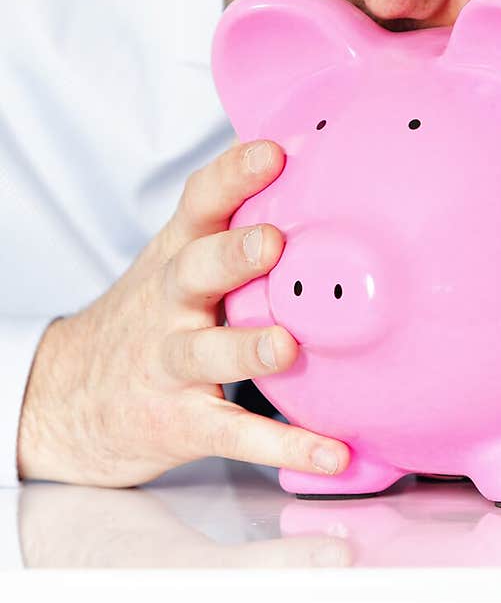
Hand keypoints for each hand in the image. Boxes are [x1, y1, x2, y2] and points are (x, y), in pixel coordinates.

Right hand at [17, 141, 349, 485]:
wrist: (66, 398)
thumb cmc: (150, 315)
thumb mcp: (176, 256)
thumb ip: (230, 216)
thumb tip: (304, 151)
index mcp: (177, 254)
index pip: (201, 203)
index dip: (233, 175)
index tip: (273, 152)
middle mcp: (170, 302)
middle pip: (196, 270)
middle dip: (233, 254)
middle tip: (273, 241)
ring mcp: (171, 363)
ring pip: (208, 352)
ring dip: (248, 348)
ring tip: (287, 345)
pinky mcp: (182, 422)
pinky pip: (233, 433)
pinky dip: (283, 445)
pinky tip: (331, 451)